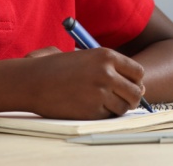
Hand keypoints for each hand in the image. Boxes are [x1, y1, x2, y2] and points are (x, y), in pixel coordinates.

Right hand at [22, 47, 145, 119]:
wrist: (33, 81)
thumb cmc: (58, 67)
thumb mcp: (87, 56)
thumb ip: (111, 66)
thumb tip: (138, 83)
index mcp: (107, 56)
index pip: (138, 72)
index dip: (135, 81)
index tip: (129, 85)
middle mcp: (107, 73)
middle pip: (136, 92)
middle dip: (132, 97)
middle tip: (123, 99)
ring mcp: (100, 93)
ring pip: (124, 107)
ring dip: (118, 108)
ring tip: (104, 103)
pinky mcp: (91, 111)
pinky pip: (107, 116)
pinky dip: (103, 114)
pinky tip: (90, 107)